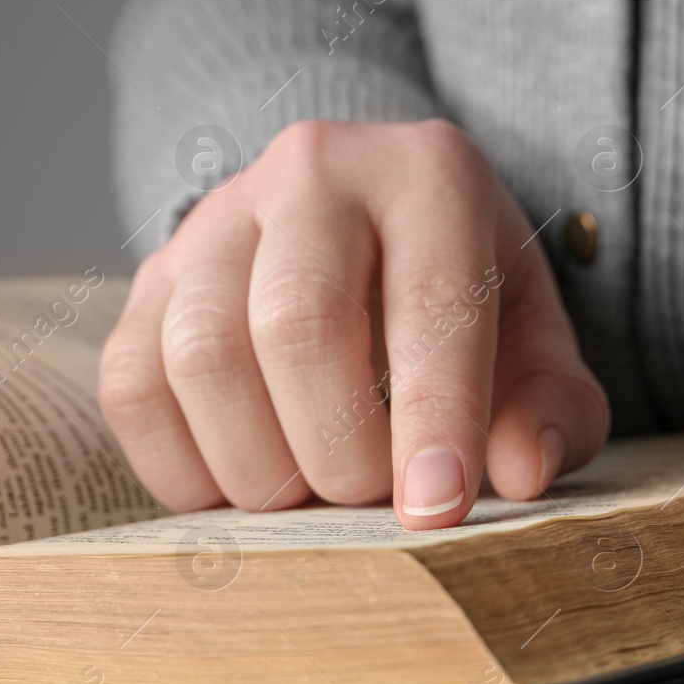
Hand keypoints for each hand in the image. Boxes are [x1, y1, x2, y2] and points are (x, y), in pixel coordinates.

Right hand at [99, 118, 609, 528]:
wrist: (364, 234)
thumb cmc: (459, 301)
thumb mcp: (533, 342)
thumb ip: (550, 409)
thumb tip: (519, 474)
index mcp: (428, 175)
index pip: (429, 301)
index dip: (435, 417)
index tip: (435, 510)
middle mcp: (311, 173)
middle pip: (296, 322)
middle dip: (336, 446)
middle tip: (371, 499)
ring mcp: (215, 221)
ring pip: (201, 353)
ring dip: (256, 463)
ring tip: (307, 497)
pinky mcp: (149, 279)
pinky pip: (132, 384)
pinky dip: (180, 465)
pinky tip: (237, 488)